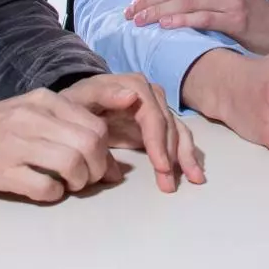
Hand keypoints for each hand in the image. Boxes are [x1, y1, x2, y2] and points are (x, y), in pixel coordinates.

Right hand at [0, 88, 121, 201]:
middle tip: (88, 179)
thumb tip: (115, 166)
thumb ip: (70, 131)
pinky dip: (54, 194)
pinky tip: (47, 191)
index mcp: (44, 100)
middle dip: (98, 168)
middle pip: (89, 143)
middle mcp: (32, 116)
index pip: (95, 125)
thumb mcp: (31, 115)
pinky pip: (44, 186)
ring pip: (71, 162)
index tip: (102, 167)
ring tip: (69, 185)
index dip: (107, 152)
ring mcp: (15, 143)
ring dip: (79, 182)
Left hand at [60, 73, 204, 190]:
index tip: (161, 166)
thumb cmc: (75, 104)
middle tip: (168, 183)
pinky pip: (177, 137)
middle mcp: (150, 95)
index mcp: (133, 86)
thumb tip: (132, 97)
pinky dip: (186, 154)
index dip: (158, 140)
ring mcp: (156, 108)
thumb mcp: (80, 98)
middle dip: (171, 155)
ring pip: (178, 131)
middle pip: (168, 125)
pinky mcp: (158, 123)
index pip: (153, 114)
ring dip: (185, 156)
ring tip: (193, 180)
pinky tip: (193, 173)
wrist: (75, 105)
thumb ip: (103, 96)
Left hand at [125, 0, 268, 53]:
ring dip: (159, 12)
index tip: (132, 5)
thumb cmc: (240, 12)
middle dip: (149, 2)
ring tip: (142, 22)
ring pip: (185, 1)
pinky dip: (182, 20)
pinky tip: (166, 26)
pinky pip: (203, 17)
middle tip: (130, 15)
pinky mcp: (236, 17)